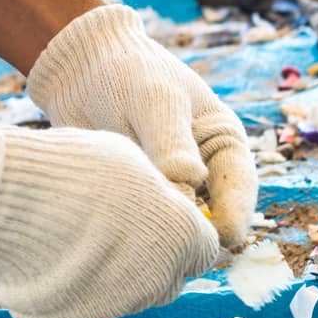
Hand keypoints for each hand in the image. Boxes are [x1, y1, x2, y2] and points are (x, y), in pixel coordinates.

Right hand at [0, 124, 218, 317]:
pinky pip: (95, 301)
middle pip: (173, 276)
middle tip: (128, 227)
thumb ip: (159, 190)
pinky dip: (88, 285)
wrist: (12, 203)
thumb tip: (167, 203)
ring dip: (123, 271)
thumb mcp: (130, 160)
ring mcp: (122, 304)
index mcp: (184, 239)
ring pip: (135, 291)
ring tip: (88, 236)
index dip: (190, 231)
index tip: (172, 217)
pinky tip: (64, 256)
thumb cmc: (76, 169)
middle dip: (160, 256)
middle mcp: (161, 280)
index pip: (207, 248)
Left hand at [27, 5, 256, 246]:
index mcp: (222, 145)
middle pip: (212, 217)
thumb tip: (191, 185)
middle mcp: (203, 173)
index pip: (240, 187)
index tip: (222, 238)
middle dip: (198, 234)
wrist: (77, 69)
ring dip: (163, 234)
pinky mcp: (141, 199)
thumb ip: (173, 143)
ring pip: (177, 226)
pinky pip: (144, 225)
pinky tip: (117, 232)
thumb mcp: (156, 100)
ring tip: (144, 237)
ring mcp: (171, 189)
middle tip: (179, 248)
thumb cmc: (126, 73)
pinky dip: (135, 232)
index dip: (235, 215)